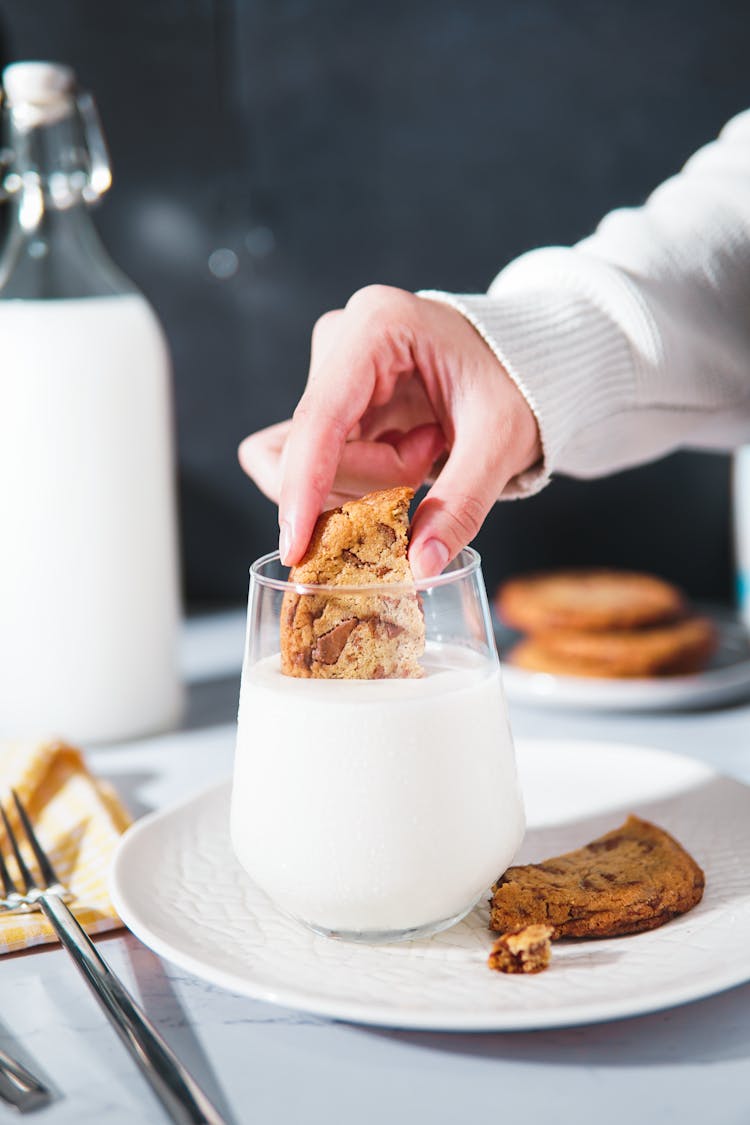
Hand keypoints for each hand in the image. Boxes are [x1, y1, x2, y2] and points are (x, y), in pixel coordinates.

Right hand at [239, 285, 540, 577]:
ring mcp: (330, 374)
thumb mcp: (501, 440)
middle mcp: (339, 342)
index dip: (302, 486)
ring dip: (360, 485)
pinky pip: (315, 466)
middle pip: (305, 449)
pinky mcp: (331, 405)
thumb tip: (421, 565)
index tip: (296, 548)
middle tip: (431, 461)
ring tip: (424, 456)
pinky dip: (354, 485)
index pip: (319, 418)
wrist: (522, 364)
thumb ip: (461, 503)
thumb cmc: (516, 380)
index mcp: (376, 326)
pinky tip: (402, 464)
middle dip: (366, 483)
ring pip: (303, 464)